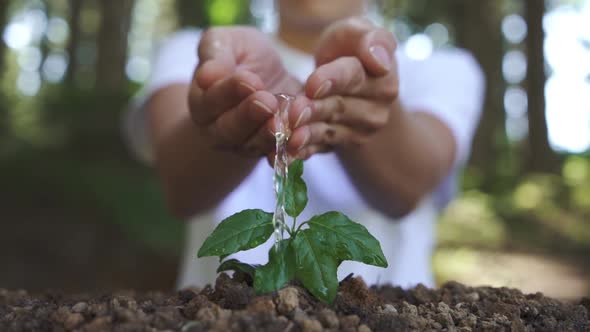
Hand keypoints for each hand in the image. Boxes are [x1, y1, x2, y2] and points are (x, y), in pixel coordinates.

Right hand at [189, 27, 304, 157]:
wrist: (268, 76)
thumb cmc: (240, 55)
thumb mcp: (224, 43)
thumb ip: (215, 55)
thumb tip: (207, 76)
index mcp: (203, 102)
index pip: (211, 99)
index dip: (229, 91)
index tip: (248, 80)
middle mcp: (219, 129)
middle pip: (230, 128)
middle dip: (249, 115)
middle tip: (267, 102)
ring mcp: (245, 144)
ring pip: (254, 144)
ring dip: (269, 134)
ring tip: (281, 122)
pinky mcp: (271, 149)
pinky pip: (278, 154)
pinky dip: (289, 149)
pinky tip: (299, 141)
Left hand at [287, 17, 399, 158]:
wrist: (347, 78)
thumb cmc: (349, 48)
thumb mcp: (358, 33)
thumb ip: (372, 40)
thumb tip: (380, 62)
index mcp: (382, 78)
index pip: (355, 78)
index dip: (333, 81)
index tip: (312, 85)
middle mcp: (376, 109)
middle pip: (340, 107)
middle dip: (314, 110)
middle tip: (292, 113)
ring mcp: (360, 131)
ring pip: (329, 131)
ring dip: (308, 134)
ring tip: (290, 137)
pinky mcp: (342, 144)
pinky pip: (321, 148)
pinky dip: (304, 151)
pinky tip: (289, 153)